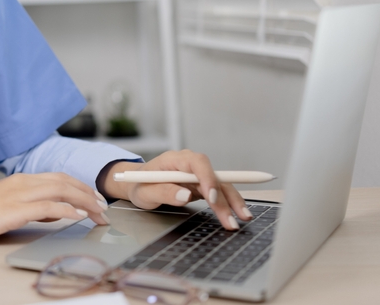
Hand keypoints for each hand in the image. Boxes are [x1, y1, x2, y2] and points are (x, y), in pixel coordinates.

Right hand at [0, 172, 109, 243]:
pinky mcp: (14, 210)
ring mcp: (18, 195)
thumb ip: (31, 206)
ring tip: (99, 213)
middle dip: (89, 193)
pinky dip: (67, 209)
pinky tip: (78, 216)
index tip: (96, 200)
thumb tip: (53, 212)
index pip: (59, 178)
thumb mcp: (7, 206)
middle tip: (105, 208)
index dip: (81, 187)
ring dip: (85, 201)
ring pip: (61, 190)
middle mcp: (23, 182)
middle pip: (65, 181)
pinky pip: (47, 207)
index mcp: (21, 180)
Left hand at [104, 150, 251, 230]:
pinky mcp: (201, 185)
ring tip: (243, 219)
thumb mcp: (145, 192)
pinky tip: (238, 215)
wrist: (137, 185)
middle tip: (232, 219)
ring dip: (232, 202)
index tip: (212, 197)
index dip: (207, 178)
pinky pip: (218, 193)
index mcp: (174, 160)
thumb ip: (163, 192)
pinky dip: (228, 204)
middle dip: (225, 198)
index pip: (197, 163)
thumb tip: (185, 196)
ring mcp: (197, 174)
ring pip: (220, 185)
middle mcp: (189, 164)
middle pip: (213, 176)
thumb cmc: (139, 185)